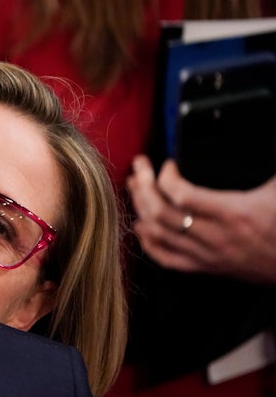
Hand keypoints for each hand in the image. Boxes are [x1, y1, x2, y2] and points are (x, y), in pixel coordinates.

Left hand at [128, 154, 275, 283]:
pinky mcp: (205, 267)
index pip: (183, 195)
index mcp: (235, 213)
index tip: (168, 164)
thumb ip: (268, 159)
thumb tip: (264, 128)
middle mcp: (216, 236)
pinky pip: (166, 259)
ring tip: (134, 189)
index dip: (166, 176)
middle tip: (138, 168)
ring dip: (140, 210)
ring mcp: (207, 255)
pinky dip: (147, 242)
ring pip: (158, 234)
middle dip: (142, 187)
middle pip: (161, 213)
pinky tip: (140, 226)